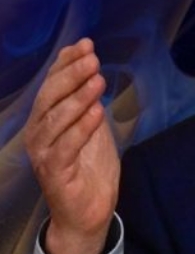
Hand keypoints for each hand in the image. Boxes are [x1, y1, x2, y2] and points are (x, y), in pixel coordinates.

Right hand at [24, 37, 119, 253]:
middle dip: (71, 76)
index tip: (86, 44)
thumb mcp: (91, 122)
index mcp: (44, 118)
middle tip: (93, 60)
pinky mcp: (54, 173)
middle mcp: (38, 133)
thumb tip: (86, 55)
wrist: (89, 209)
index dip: (66, 63)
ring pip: (56, 121)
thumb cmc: (89, 164)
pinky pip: (66, 148)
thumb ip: (86, 94)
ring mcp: (43, 154)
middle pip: (50, 99)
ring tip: (98, 81)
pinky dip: (81, 129)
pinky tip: (97, 113)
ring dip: (78, 98)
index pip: (51, 84)